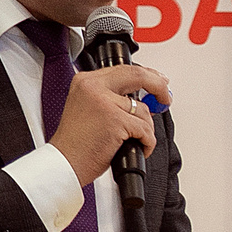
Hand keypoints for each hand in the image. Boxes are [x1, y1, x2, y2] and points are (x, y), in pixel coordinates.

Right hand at [49, 61, 169, 184]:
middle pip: (138, 76)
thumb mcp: (90, 108)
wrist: (65, 162)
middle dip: (158, 87)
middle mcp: (93, 86)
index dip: (147, 75)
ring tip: (131, 141)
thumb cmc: (78, 142)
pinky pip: (145, 130)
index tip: (160, 81)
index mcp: (86, 81)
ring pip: (143, 111)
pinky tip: (134, 148)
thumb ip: (113, 97)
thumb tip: (145, 96)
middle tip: (166, 99)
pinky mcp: (115, 120)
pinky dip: (146, 143)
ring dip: (145, 130)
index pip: (124, 69)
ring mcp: (104, 102)